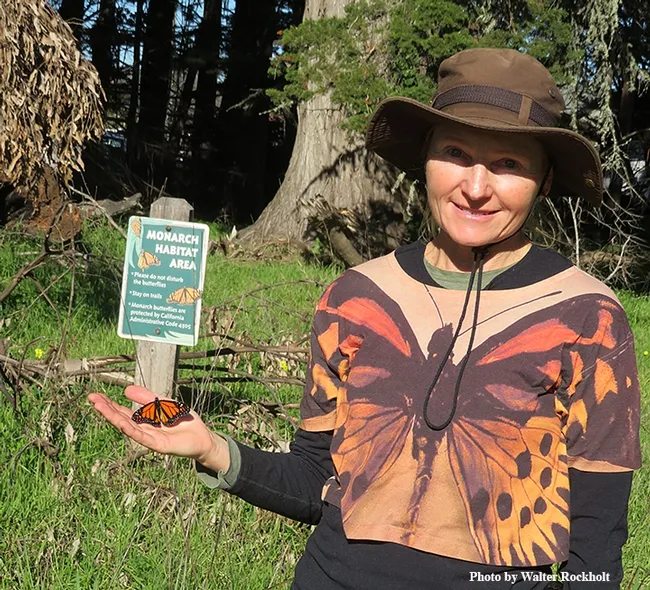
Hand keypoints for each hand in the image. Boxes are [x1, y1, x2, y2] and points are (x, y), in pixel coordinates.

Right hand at [88, 385, 229, 471]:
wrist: (203, 437)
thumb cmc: (184, 422)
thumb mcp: (165, 404)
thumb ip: (147, 398)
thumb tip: (126, 390)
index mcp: (145, 421)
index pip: (123, 412)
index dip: (110, 405)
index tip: (96, 396)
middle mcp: (144, 430)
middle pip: (121, 419)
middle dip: (107, 409)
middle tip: (92, 398)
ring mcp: (150, 439)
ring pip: (127, 427)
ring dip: (113, 417)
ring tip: (99, 406)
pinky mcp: (158, 445)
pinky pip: (141, 436)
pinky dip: (130, 429)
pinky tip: (119, 422)